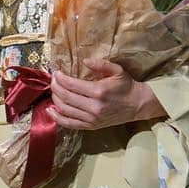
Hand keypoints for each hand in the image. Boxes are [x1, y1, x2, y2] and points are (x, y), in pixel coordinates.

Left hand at [48, 59, 166, 130]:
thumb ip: (101, 64)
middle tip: (53, 79)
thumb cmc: (126, 86)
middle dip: (55, 87)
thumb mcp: (117, 70)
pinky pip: (69, 123)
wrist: (137, 105)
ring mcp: (91, 119)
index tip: (56, 73)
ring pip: (65, 110)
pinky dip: (57, 118)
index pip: (71, 85)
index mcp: (98, 92)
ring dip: (55, 99)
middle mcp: (93, 107)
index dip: (60, 78)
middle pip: (65, 97)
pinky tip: (51, 110)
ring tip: (54, 90)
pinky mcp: (91, 126)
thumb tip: (84, 61)